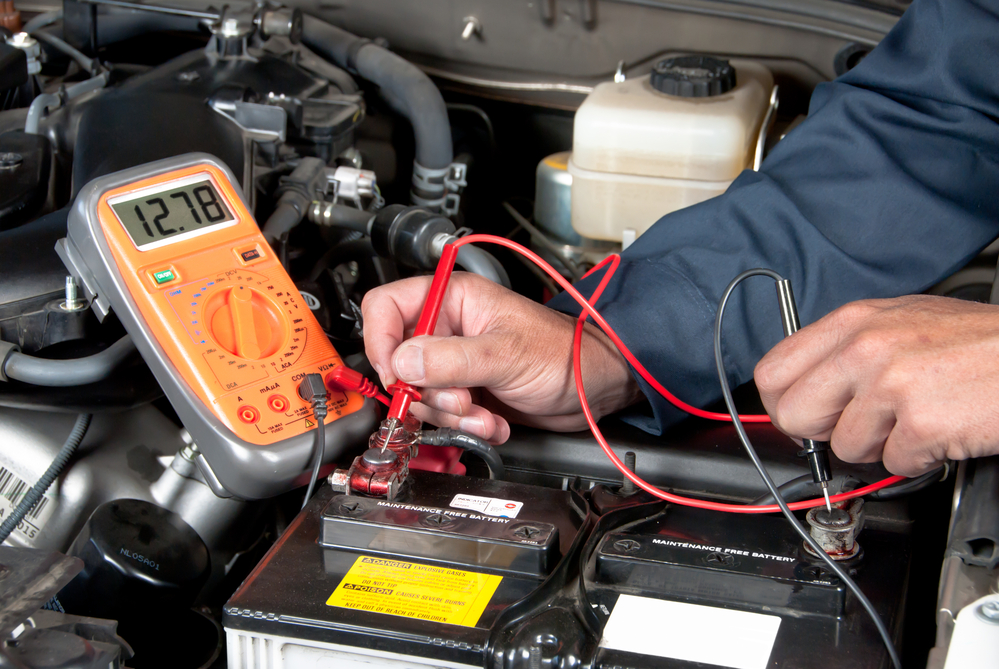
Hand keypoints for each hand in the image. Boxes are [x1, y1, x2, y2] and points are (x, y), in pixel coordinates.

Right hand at [361, 272, 641, 442]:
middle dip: (427, 392)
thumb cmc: (565, 353)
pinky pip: (443, 416)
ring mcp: (455, 364)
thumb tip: (401, 364)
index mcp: (453, 300)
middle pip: (399, 361)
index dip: (380, 340)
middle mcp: (448, 329)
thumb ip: (450, 360)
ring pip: (420, 396)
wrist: (595, 389)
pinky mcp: (466, 393)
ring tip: (484, 416)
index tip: (394, 374)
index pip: (386, 307)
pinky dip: (466, 427)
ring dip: (451, 416)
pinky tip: (493, 423)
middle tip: (459, 401)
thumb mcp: (505, 354)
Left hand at [754, 295, 998, 475]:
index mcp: (853, 322)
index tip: (803, 414)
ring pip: (844, 447)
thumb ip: (848, 349)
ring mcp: (891, 384)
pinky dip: (917, 458)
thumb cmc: (978, 343)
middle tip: (859, 424)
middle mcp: (864, 348)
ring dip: (880, 445)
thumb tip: (806, 386)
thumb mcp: (901, 322)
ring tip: (915, 417)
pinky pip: (892, 463)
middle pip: (794, 416)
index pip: (772, 371)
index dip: (783, 403)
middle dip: (822, 432)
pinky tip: (940, 429)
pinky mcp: (921, 422)